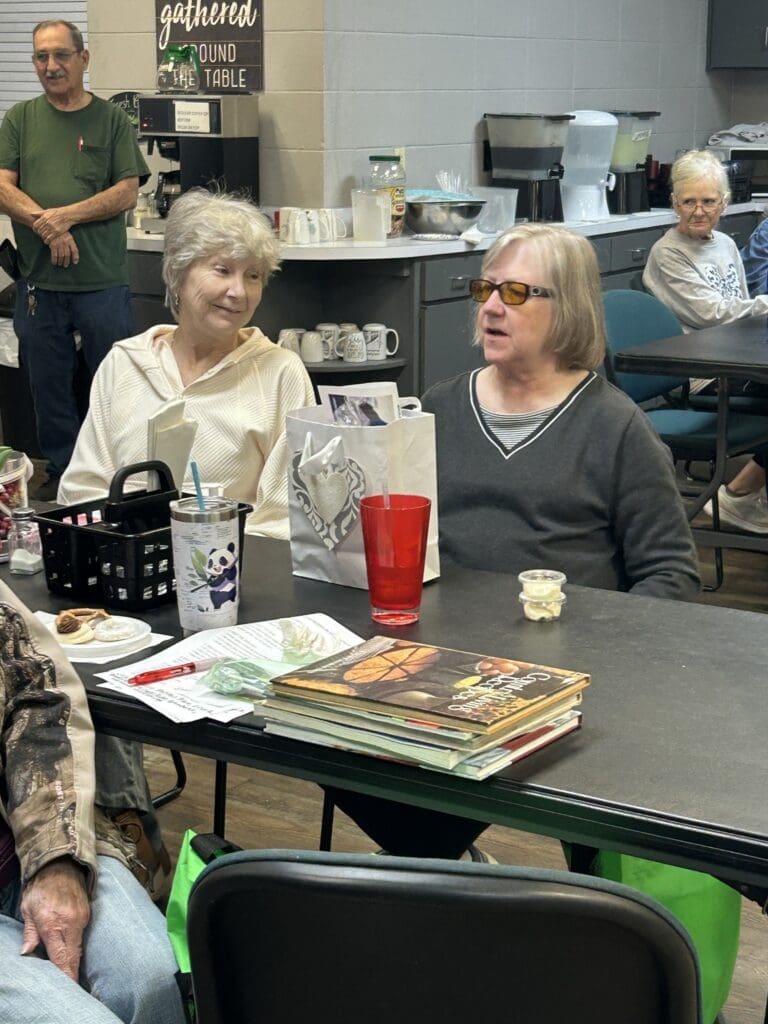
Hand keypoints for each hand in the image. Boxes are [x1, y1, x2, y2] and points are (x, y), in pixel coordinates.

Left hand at [20, 858, 89, 980]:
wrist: (62, 864)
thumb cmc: (41, 886)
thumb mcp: (28, 909)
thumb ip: (30, 932)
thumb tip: (27, 953)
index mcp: (53, 924)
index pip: (61, 957)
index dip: (65, 975)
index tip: (68, 987)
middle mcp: (71, 923)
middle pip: (74, 956)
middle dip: (72, 973)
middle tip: (70, 986)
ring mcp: (82, 918)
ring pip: (79, 947)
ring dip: (73, 960)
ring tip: (68, 972)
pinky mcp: (87, 913)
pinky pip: (82, 935)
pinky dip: (76, 946)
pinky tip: (70, 951)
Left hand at [32, 208, 75, 243]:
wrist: (68, 215)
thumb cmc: (58, 212)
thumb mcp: (48, 211)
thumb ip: (39, 213)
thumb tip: (31, 213)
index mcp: (44, 217)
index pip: (35, 225)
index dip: (34, 229)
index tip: (36, 231)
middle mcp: (47, 222)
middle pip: (39, 231)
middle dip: (39, 234)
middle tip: (41, 235)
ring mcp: (52, 228)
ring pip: (43, 235)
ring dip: (43, 237)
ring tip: (44, 238)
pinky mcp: (57, 232)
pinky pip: (49, 238)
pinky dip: (47, 241)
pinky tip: (47, 241)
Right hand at [49, 232, 79, 267]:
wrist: (50, 226)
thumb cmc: (59, 233)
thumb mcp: (67, 236)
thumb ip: (70, 243)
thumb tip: (73, 254)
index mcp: (70, 240)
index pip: (75, 250)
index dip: (75, 257)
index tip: (75, 262)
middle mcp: (65, 242)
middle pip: (67, 254)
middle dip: (66, 261)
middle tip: (65, 265)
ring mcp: (59, 243)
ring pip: (61, 255)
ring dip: (60, 261)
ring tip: (60, 264)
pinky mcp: (53, 244)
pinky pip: (54, 254)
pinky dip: (54, 260)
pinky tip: (54, 263)